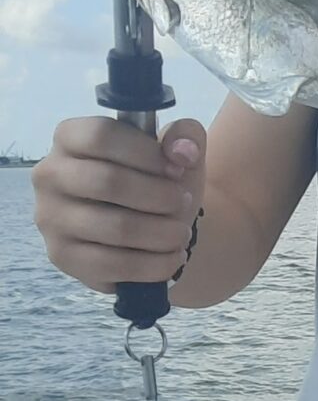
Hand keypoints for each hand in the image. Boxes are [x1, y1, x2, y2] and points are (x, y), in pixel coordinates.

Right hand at [33, 116, 205, 290]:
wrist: (147, 227)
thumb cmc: (156, 180)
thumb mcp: (176, 151)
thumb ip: (185, 136)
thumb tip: (182, 152)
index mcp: (69, 137)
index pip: (101, 136)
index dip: (147, 154)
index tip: (177, 169)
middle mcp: (50, 175)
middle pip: (108, 182)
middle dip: (160, 196)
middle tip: (183, 202)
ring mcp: (51, 218)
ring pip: (116, 227)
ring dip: (164, 233)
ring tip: (181, 231)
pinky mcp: (63, 257)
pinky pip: (114, 264)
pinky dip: (155, 263)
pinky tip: (174, 255)